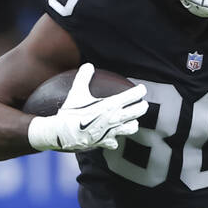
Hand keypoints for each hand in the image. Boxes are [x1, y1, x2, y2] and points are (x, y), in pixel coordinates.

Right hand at [27, 63, 147, 152]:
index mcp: (112, 104)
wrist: (64, 134)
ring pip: (131, 128)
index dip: (140, 91)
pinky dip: (115, 140)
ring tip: (133, 121)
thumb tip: (88, 65)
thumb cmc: (71, 112)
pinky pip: (114, 142)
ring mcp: (113, 131)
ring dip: (133, 124)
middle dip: (142, 107)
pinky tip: (113, 140)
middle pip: (137, 112)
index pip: (132, 96)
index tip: (142, 89)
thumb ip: (83, 77)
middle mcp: (116, 118)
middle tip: (144, 104)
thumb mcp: (77, 92)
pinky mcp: (106, 141)